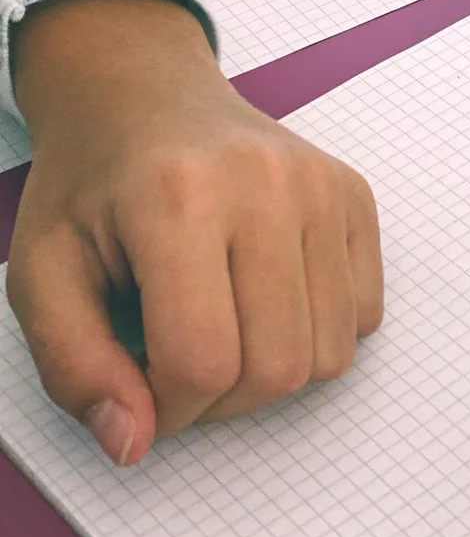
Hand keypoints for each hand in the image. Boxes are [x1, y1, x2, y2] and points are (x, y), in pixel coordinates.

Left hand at [6, 0, 382, 466]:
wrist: (144, 94)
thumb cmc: (92, 185)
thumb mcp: (40, 273)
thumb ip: (75, 366)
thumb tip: (133, 443)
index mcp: (178, 198)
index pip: (201, 360)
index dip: (166, 410)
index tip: (139, 393)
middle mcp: (268, 184)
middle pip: (276, 367)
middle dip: (222, 402)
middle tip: (180, 369)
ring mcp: (323, 186)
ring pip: (329, 353)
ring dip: (272, 374)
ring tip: (226, 334)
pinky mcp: (354, 194)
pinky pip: (363, 314)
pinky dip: (317, 333)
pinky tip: (267, 301)